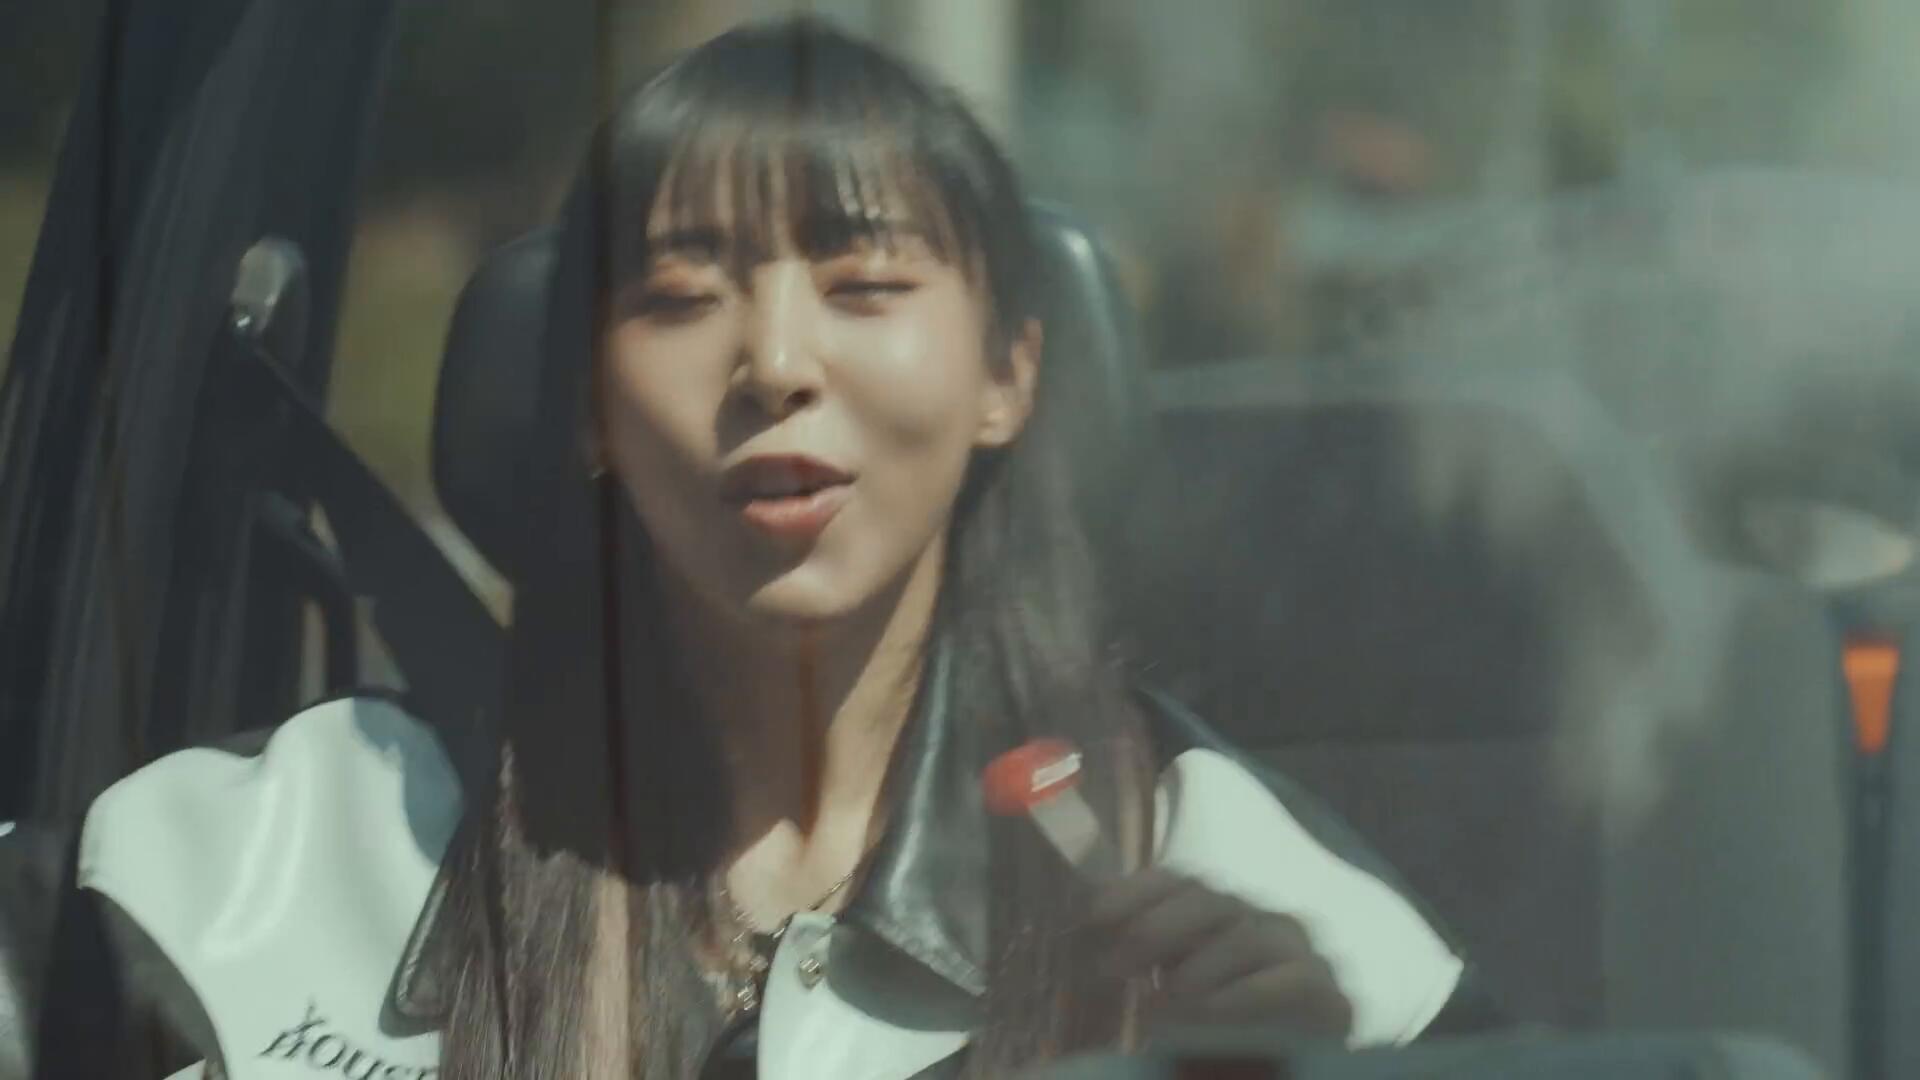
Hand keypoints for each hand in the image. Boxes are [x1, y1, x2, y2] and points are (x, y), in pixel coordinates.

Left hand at [1088, 867, 1352, 1038]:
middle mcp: (1252, 917)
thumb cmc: (1210, 1034)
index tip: (1094, 916)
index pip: (1174, 881)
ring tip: (1157, 1006)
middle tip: (1114, 968)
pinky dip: (1244, 996)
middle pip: (1205, 900)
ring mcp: (1293, 949)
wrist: (1278, 1065)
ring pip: (1245, 935)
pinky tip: (1208, 1013)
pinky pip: (1292, 979)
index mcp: (1210, 912)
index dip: (1135, 891)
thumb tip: (1085, 938)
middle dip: (1155, 930)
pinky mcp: (1326, 991)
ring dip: (1195, 970)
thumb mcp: (1163, 993)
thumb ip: (1136, 961)